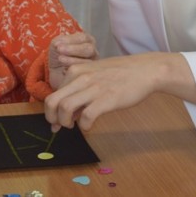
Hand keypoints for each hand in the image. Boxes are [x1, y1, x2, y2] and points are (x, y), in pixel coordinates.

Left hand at [44, 52, 195, 132]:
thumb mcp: (95, 74)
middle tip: (60, 126)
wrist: (144, 70)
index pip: (53, 93)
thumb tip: (67, 113)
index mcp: (76, 71)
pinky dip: (84, 126)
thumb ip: (79, 89)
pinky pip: (86, 116)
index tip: (56, 121)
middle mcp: (81, 78)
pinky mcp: (106, 99)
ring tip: (74, 126)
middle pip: (52, 101)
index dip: (51, 111)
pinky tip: (89, 125)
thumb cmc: (120, 74)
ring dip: (65, 123)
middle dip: (52, 118)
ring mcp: (93, 88)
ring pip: (64, 108)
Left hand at [48, 32, 98, 88]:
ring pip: (87, 61)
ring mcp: (93, 64)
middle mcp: (93, 51)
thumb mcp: (56, 44)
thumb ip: (60, 41)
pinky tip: (64, 70)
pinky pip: (84, 73)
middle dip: (73, 49)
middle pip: (89, 49)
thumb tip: (60, 44)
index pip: (84, 38)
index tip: (58, 45)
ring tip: (60, 59)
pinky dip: (72, 70)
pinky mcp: (90, 75)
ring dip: (71, 60)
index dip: (70, 40)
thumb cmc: (58, 56)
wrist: (55, 72)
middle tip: (60, 50)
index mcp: (87, 40)